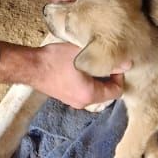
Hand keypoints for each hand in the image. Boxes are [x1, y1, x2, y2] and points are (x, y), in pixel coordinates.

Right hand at [0, 38, 124, 109]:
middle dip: (109, 77)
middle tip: (105, 61)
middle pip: (106, 93)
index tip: (114, 62)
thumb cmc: (55, 59)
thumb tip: (127, 63)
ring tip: (92, 62)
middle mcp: (83, 102)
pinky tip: (80, 67)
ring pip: (95, 92)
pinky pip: (84, 91)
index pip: (116, 92)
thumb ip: (106, 60)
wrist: (30, 66)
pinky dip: (87, 81)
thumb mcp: (82, 55)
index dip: (119, 76)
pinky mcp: (66, 97)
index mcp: (89, 95)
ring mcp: (73, 101)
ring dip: (97, 78)